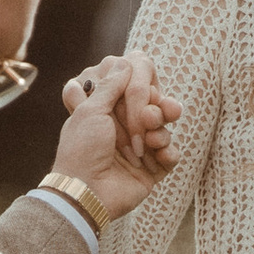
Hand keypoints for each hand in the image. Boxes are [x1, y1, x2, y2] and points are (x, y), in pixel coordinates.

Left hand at [53, 49, 179, 223]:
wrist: (86, 191)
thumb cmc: (82, 150)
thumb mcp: (90, 110)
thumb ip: (110, 85)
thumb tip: (124, 62)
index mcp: (108, 111)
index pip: (135, 89)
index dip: (140, 89)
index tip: (137, 93)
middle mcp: (124, 127)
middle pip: (154, 107)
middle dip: (155, 109)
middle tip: (147, 117)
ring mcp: (140, 149)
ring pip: (165, 129)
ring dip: (161, 131)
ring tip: (150, 141)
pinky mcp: (152, 169)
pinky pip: (172, 154)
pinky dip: (169, 153)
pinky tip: (159, 155)